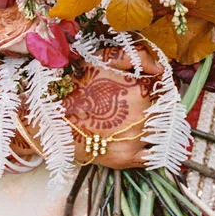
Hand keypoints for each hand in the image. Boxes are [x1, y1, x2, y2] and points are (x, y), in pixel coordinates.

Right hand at [62, 47, 162, 169]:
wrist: (50, 120)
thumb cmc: (74, 86)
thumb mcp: (101, 60)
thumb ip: (135, 57)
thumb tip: (161, 66)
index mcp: (140, 89)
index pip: (164, 88)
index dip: (158, 87)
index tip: (149, 88)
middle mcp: (142, 115)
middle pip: (164, 110)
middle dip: (156, 107)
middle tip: (136, 106)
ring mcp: (136, 138)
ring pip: (160, 132)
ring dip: (155, 127)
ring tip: (133, 122)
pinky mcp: (127, 158)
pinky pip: (152, 155)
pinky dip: (151, 148)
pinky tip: (137, 140)